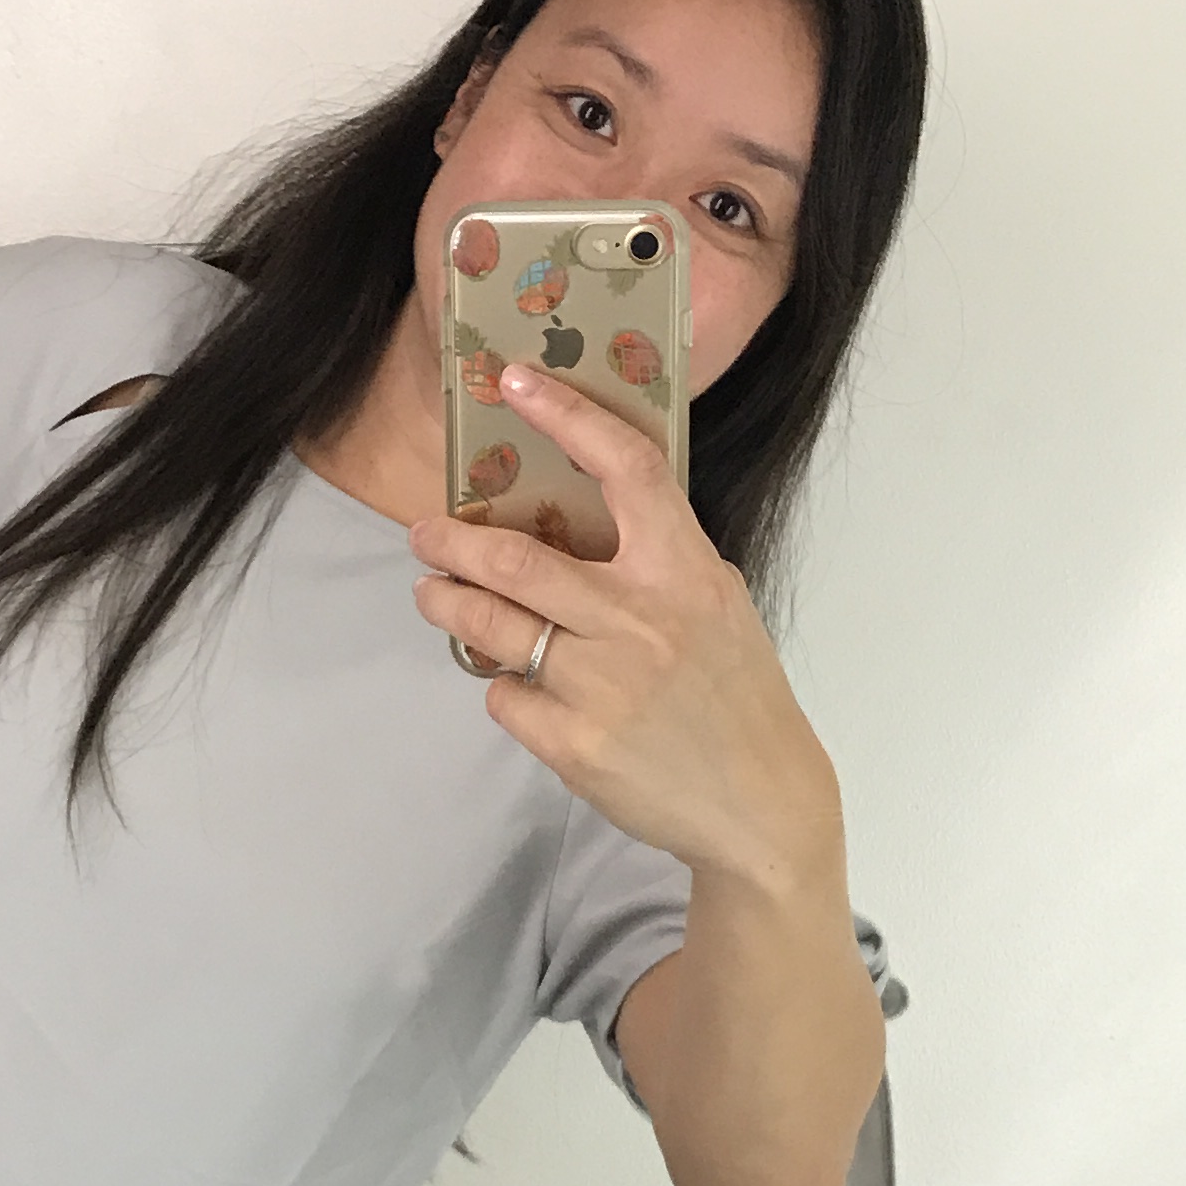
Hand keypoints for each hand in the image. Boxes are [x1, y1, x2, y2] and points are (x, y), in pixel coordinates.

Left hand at [407, 364, 844, 899]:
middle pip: (516, 561)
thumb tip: (569, 519)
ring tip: (433, 595)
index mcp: (684, 572)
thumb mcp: (715, 605)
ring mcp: (605, 686)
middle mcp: (642, 620)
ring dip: (448, 605)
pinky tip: (516, 684)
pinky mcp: (576, 745)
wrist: (760, 803)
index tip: (516, 382)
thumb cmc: (734, 693)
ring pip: (492, 627)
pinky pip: (505, 697)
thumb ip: (654, 560)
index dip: (568, 416)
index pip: (627, 470)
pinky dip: (500, 686)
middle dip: (452, 543)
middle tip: (425, 535)